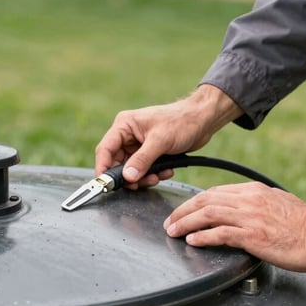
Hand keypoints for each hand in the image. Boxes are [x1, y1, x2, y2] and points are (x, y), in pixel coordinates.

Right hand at [95, 84, 241, 188]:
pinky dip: (153, 174)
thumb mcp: (160, 141)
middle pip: (117, 163)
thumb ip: (143, 160)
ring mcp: (138, 145)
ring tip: (158, 176)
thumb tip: (127, 177)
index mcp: (125, 125)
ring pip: (131, 170)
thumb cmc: (182, 121)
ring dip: (144, 177)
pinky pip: (144, 170)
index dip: (103, 168)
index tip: (105, 184)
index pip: (105, 149)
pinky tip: (166, 171)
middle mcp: (128, 135)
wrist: (202, 120)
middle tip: (140, 184)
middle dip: (129, 176)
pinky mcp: (149, 153)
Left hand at [163, 182, 305, 271]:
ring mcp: (250, 217)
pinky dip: (203, 236)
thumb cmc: (305, 225)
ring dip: (186, 223)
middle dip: (183, 211)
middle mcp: (248, 200)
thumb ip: (258, 205)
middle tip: (170, 222)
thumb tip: (244, 213)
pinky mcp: (253, 235)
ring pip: (208, 214)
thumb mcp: (278, 204)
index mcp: (254, 191)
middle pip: (205, 200)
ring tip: (173, 231)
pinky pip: (220, 233)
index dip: (195, 202)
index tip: (184, 211)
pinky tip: (192, 240)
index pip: (215, 192)